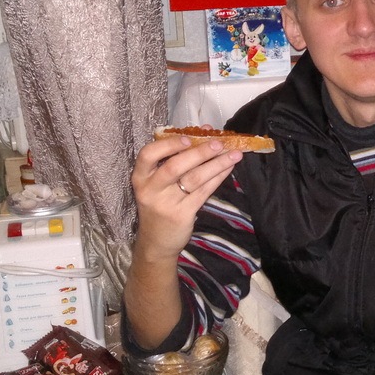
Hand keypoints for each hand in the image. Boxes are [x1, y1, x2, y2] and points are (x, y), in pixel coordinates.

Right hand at [131, 134, 242, 260]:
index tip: (189, 137)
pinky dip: (218, 178)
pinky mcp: (182, 215)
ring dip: (216, 164)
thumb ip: (173, 159)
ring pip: (194, 179)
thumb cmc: (159, 204)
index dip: (169, 144)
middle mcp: (150, 190)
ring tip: (234, 154)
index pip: (148, 155)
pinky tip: (228, 168)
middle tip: (219, 143)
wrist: (156, 241)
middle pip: (175, 166)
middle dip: (200, 152)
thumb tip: (204, 133)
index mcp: (140, 177)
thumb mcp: (155, 184)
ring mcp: (166, 204)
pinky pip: (203, 192)